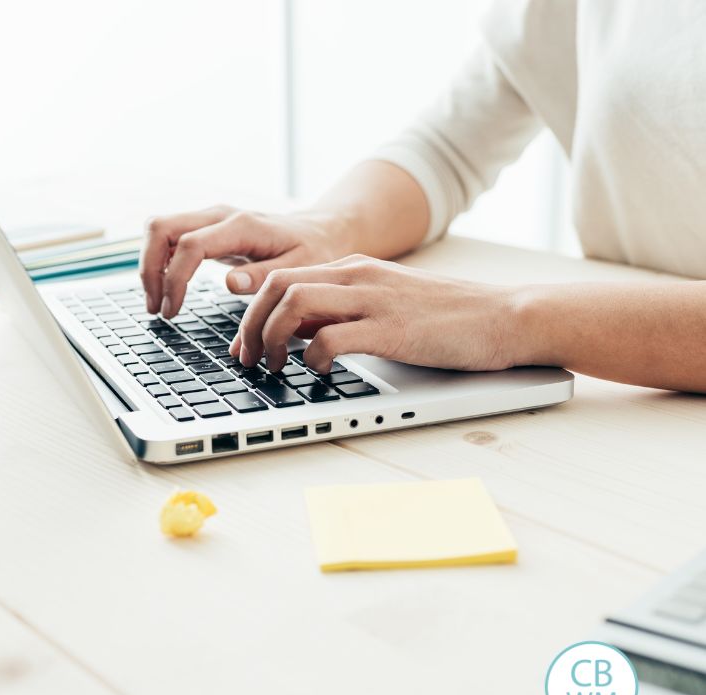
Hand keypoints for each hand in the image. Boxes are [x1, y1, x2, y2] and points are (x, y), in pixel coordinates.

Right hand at [138, 204, 346, 316]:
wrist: (318, 232)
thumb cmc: (312, 252)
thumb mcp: (299, 269)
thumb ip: (263, 276)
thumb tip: (230, 285)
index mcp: (241, 226)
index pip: (189, 245)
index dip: (174, 279)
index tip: (173, 311)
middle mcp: (219, 215)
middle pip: (160, 228)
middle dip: (149, 270)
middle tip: (157, 309)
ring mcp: (209, 218)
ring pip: (158, 229)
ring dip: (149, 266)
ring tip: (158, 304)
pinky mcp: (205, 227)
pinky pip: (168, 237)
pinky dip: (158, 262)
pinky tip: (166, 290)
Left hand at [230, 255, 518, 373]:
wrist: (505, 316)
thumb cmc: (446, 317)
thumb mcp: (383, 303)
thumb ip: (342, 310)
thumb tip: (298, 332)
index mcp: (353, 268)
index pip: (281, 277)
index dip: (251, 312)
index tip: (243, 345)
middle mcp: (357, 276)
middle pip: (276, 286)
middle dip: (250, 325)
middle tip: (247, 361)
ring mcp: (374, 300)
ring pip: (292, 303)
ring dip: (270, 338)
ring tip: (273, 367)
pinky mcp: (391, 330)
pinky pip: (330, 338)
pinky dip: (311, 357)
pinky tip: (317, 371)